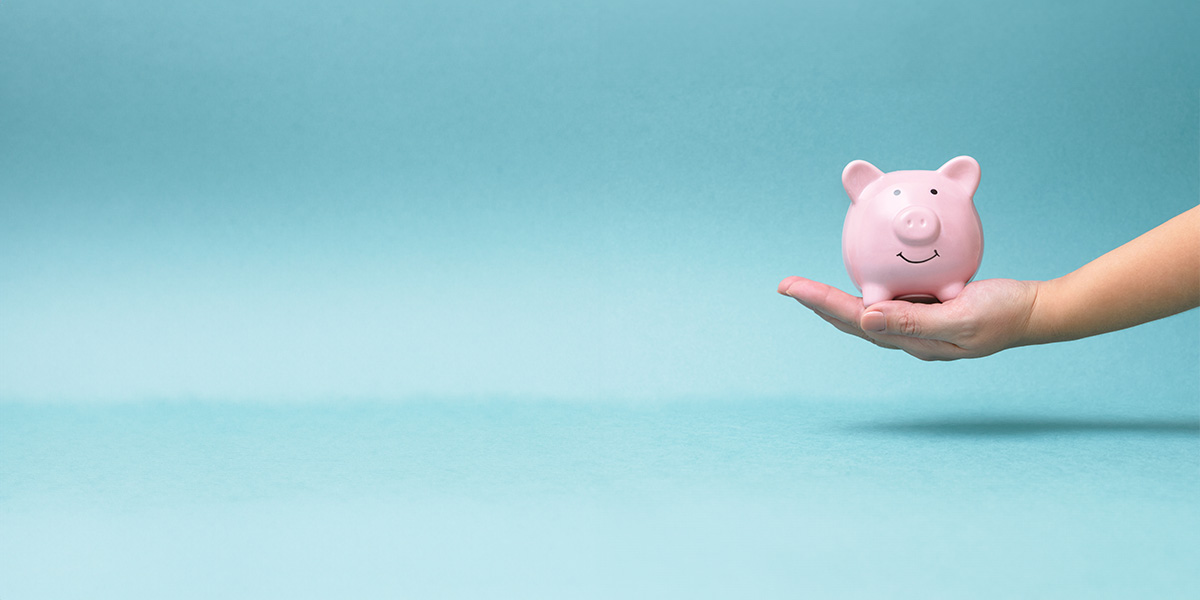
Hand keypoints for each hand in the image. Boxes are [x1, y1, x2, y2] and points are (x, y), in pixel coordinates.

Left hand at [777, 276, 1041, 360]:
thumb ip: (914, 321)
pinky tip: (863, 279)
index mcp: (913, 340)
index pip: (856, 319)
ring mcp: (918, 325)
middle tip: (787, 285)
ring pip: (867, 312)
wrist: (1037, 311)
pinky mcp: (928, 311)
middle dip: (818, 302)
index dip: (820, 303)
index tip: (790, 287)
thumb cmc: (1004, 314)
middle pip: (853, 319)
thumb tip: (866, 318)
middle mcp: (909, 336)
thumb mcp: (961, 317)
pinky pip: (890, 300)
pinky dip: (869, 288)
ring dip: (836, 300)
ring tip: (807, 288)